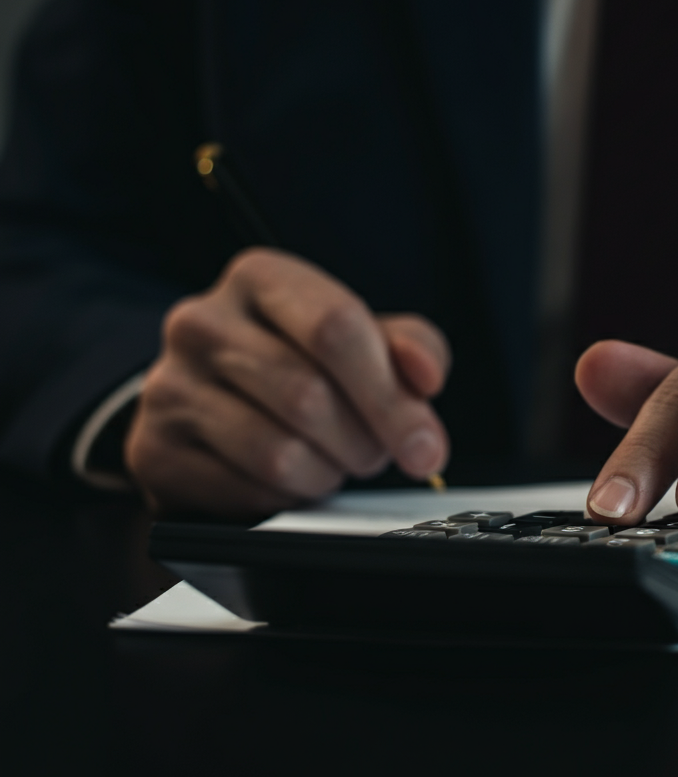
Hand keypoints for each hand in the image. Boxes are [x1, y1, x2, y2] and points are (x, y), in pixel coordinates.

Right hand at [125, 248, 450, 517]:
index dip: (390, 394)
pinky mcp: (154, 449)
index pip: (335, 327)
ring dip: (328, 473)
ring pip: (278, 452)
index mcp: (260, 277)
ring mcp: (170, 385)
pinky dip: (288, 498)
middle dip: (363, 441)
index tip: (425, 443)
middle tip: (377, 453)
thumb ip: (409, 347)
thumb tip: (425, 378)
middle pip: (309, 395)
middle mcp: (203, 321)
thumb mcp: (362, 337)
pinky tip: (294, 479)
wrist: (207, 397)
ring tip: (336, 461)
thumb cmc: (298, 359)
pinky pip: (246, 491)